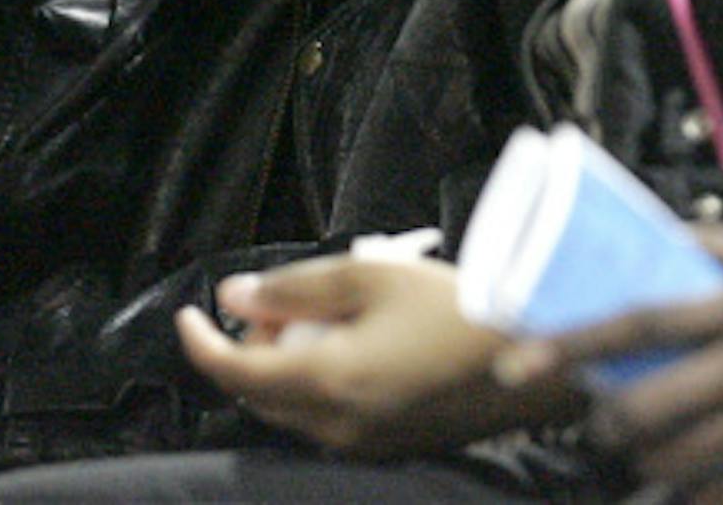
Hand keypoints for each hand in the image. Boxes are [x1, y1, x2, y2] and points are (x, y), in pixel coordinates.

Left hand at [176, 256, 579, 456]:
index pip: (234, 374)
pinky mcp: (391, 447)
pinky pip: (328, 421)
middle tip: (279, 303)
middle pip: (259, 396)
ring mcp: (365, 444)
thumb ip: (295, 288)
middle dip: (252, 350)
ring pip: (292, 411)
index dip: (199, 344)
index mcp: (328, 382)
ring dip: (284, 369)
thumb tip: (234, 297)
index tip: (187, 315)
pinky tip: (352, 346)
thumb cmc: (456, 307)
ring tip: (320, 318)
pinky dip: (318, 386)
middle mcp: (338, 426)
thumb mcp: (372, 275)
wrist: (535, 354)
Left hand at [499, 224, 722, 504]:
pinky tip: (695, 479)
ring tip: (651, 444)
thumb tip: (667, 232)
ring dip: (647, 457)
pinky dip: (694, 494)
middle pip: (647, 405)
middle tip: (600, 416)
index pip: (643, 321)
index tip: (521, 357)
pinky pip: (721, 496)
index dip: (574, 342)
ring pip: (675, 457)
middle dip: (605, 420)